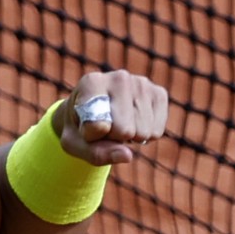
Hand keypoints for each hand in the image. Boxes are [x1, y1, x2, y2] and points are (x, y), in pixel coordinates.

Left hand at [53, 70, 168, 165]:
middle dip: (113, 137)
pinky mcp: (159, 93)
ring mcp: (142, 83)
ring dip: (130, 137)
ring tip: (117, 123)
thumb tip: (127, 156)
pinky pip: (156, 132)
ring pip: (143, 133)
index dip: (91, 136)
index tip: (84, 125)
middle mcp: (119, 77)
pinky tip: (133, 122)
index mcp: (91, 83)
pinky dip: (145, 135)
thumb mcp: (75, 143)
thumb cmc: (80, 126)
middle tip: (105, 126)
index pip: (99, 125)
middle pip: (125, 131)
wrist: (92, 110)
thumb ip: (96, 153)